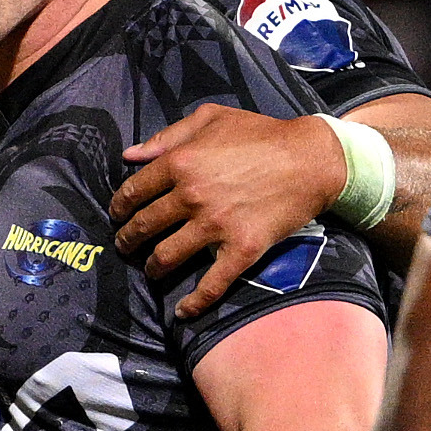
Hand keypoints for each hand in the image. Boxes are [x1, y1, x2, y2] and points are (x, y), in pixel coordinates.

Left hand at [114, 104, 339, 316]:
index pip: (133, 192)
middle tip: (126, 246)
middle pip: (144, 226)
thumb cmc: (262, 134)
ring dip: (152, 268)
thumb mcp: (212, 118)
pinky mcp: (241, 249)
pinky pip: (211, 284)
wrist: (312, 159)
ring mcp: (216, 225)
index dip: (119, 207)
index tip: (118, 215)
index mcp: (181, 163)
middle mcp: (192, 196)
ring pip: (167, 256)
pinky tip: (182, 312)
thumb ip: (167, 136)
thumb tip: (129, 156)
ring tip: (151, 269)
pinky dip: (194, 303)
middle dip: (128, 240)